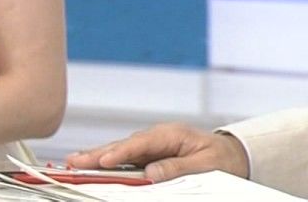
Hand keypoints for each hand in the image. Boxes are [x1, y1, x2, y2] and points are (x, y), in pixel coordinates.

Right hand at [66, 123, 249, 181]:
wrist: (232, 153)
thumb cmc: (222, 158)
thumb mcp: (206, 164)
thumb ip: (178, 167)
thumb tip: (151, 173)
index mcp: (169, 135)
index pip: (139, 144)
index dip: (119, 153)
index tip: (103, 161)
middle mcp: (156, 137)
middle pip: (122, 146)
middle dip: (97, 153)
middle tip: (74, 161)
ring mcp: (151, 145)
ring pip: (120, 151)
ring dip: (97, 157)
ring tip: (75, 163)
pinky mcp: (149, 154)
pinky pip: (126, 158)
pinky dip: (108, 161)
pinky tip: (92, 163)